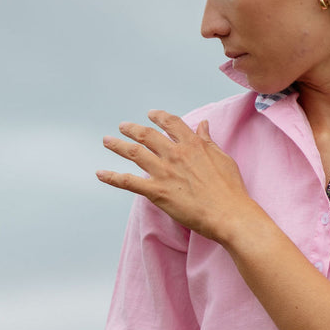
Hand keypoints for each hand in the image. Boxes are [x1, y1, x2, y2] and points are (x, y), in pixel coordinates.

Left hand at [97, 110, 254, 243]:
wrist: (229, 214)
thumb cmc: (230, 189)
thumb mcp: (223, 158)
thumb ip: (208, 141)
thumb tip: (203, 125)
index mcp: (192, 145)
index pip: (171, 123)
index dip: (159, 117)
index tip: (151, 115)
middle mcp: (175, 154)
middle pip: (147, 135)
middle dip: (132, 129)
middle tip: (123, 127)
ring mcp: (164, 172)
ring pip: (134, 152)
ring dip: (117, 145)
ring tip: (107, 141)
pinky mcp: (156, 192)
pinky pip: (128, 182)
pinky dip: (111, 177)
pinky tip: (100, 173)